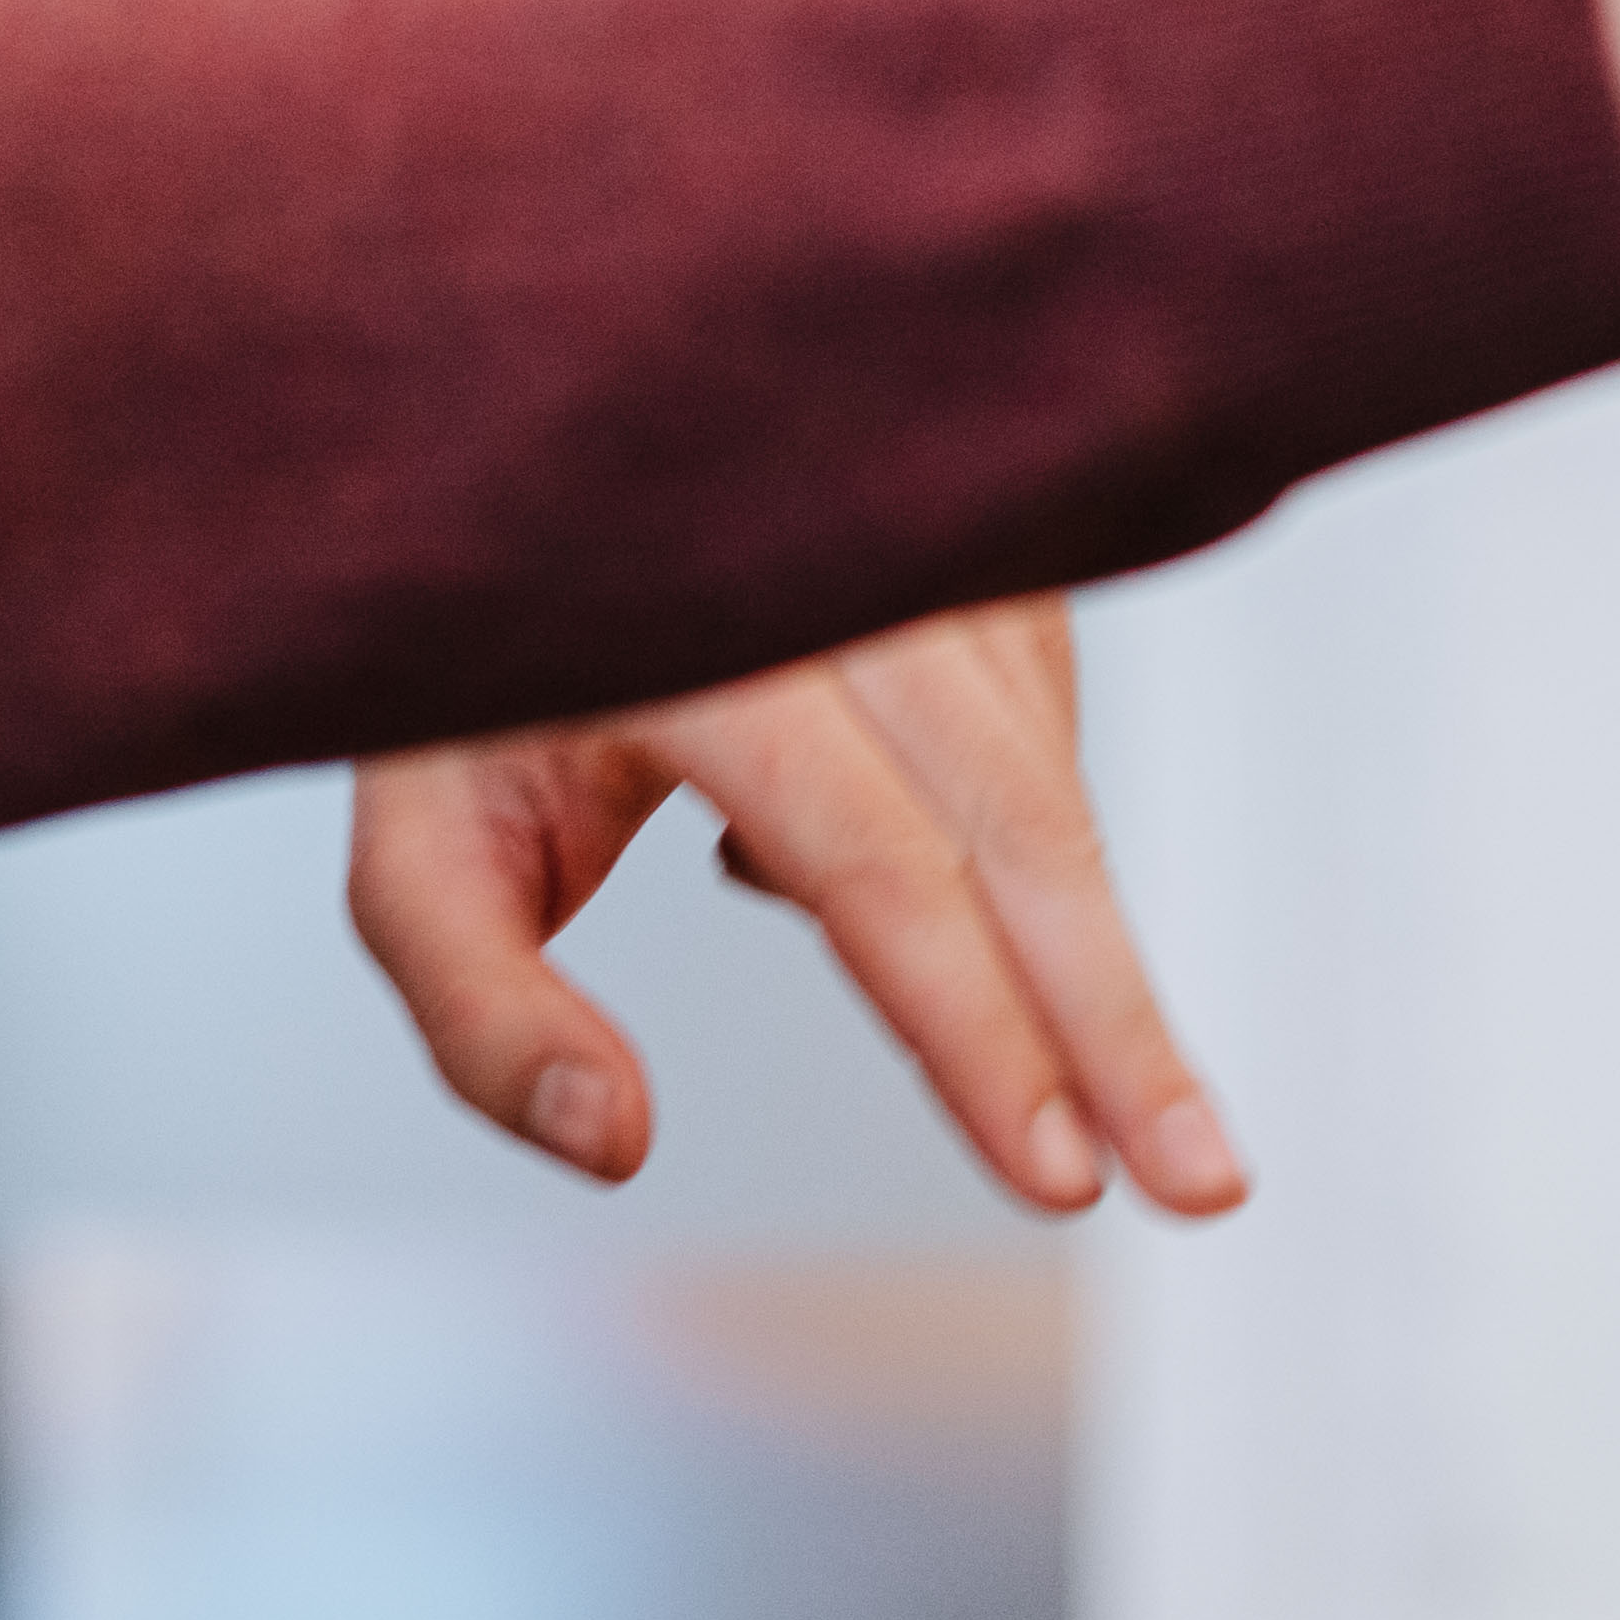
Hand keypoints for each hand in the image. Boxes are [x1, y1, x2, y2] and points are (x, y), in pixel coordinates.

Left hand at [342, 596, 1243, 1221]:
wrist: (539, 433)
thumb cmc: (474, 647)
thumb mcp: (416, 839)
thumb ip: (483, 1012)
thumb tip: (616, 1140)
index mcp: (691, 636)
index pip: (876, 863)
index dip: (979, 1029)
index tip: (1061, 1176)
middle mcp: (832, 563)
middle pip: (1018, 816)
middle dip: (1115, 1019)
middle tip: (1203, 1186)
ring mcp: (921, 531)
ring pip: (1045, 766)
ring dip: (1090, 952)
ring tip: (1116, 1109)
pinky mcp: (974, 539)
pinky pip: (1034, 718)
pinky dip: (1014, 835)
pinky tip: (900, 877)